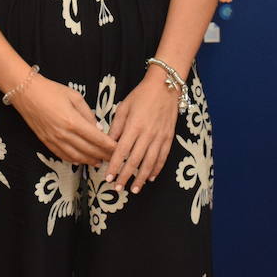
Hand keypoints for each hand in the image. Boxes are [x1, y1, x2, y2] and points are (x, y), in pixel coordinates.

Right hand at [10, 74, 115, 165]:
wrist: (26, 93)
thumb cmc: (51, 90)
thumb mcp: (74, 96)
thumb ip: (88, 114)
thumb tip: (98, 128)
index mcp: (73, 121)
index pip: (97, 139)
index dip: (109, 146)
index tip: (119, 149)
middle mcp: (64, 135)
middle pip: (89, 150)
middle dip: (103, 156)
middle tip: (114, 158)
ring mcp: (54, 141)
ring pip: (77, 157)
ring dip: (90, 161)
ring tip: (100, 162)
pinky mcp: (46, 143)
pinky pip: (64, 156)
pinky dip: (75, 160)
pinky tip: (82, 160)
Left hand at [105, 70, 178, 194]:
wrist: (165, 86)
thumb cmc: (141, 96)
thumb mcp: (123, 107)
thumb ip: (116, 127)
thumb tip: (107, 143)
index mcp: (134, 126)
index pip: (121, 151)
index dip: (114, 166)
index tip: (108, 178)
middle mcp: (147, 134)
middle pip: (135, 161)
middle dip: (125, 177)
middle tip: (118, 189)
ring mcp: (160, 137)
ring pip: (149, 163)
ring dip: (141, 178)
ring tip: (134, 189)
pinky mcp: (169, 138)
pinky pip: (162, 157)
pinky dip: (156, 169)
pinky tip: (150, 178)